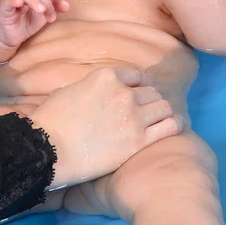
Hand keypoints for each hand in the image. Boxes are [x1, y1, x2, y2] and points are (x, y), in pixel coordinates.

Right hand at [0, 0, 69, 46]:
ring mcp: (11, 0)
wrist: (10, 36)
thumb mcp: (43, 15)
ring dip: (35, 1)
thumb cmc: (26, 22)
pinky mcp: (4, 10)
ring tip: (42, 12)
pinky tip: (20, 4)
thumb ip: (54, 7)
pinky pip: (9, 0)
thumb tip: (67, 5)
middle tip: (51, 17)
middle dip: (45, 0)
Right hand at [30, 66, 182, 188]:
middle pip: (151, 91)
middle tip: (150, 108)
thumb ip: (89, 87)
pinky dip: (175, 124)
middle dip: (151, 98)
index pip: (135, 74)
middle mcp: (124, 92)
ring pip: (163, 106)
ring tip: (163, 117)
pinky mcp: (139, 140)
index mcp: (106, 77)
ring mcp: (133, 116)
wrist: (49, 150)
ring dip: (163, 110)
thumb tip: (94, 91)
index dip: (142, 82)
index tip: (145, 87)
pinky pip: (169, 126)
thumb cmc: (52, 121)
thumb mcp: (68, 90)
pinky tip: (176, 125)